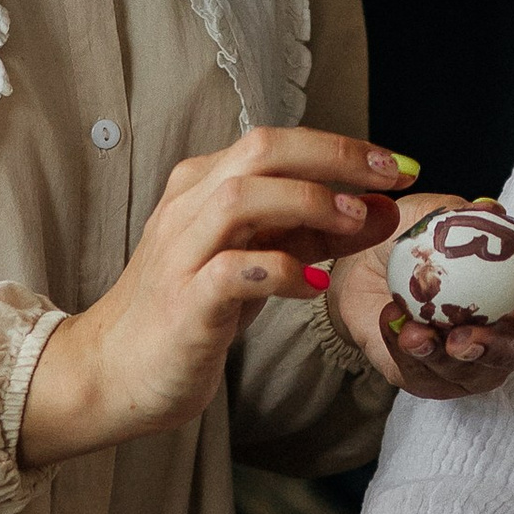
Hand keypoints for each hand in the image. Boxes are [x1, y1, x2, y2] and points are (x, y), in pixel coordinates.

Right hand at [21, 128, 406, 465]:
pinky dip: (278, 270)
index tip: (398, 166)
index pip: (277, 142)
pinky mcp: (183, 304)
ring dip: (308, 203)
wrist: (114, 371)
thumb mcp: (258, 262)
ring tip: (355, 224)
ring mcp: (181, 253)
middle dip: (334, 156)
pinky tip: (312, 284)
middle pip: (261, 150)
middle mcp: (188, 207)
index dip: (342, 148)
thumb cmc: (192, 310)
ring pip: (242, 197)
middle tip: (390, 177)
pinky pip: (230, 271)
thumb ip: (312, 233)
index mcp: (203, 186)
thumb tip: (381, 209)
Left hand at [327, 198, 513, 403]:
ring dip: (442, 355)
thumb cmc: (413, 236)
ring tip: (414, 333)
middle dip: (500, 347)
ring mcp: (477, 362)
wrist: (359, 262)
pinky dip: (407, 350)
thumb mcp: (436, 213)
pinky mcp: (435, 380)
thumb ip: (466, 213)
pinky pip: (427, 376)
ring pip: (475, 372)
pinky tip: (392, 324)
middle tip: (465, 339)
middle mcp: (512, 329)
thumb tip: (491, 211)